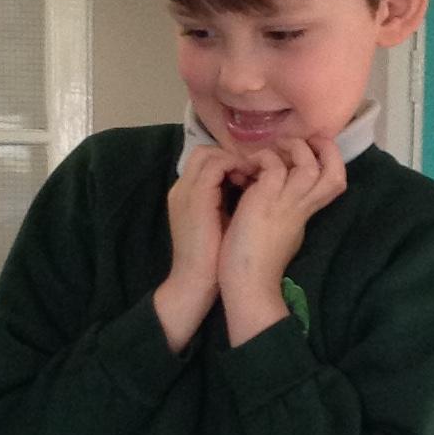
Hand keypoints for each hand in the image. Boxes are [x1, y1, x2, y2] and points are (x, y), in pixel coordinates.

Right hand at [154, 145, 245, 350]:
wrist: (195, 282)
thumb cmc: (212, 260)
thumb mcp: (220, 224)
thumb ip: (228, 203)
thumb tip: (252, 189)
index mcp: (186, 197)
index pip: (203, 163)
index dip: (226, 162)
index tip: (248, 173)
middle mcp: (181, 188)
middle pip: (203, 152)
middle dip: (230, 156)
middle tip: (252, 169)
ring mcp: (185, 190)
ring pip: (209, 154)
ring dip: (233, 160)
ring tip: (252, 174)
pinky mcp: (197, 196)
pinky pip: (216, 165)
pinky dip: (234, 167)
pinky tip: (250, 179)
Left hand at [219, 138, 345, 343]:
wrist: (247, 284)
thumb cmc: (257, 262)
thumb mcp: (280, 232)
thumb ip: (285, 210)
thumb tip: (276, 188)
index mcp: (305, 214)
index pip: (333, 183)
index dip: (330, 162)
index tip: (314, 149)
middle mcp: (302, 207)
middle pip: (335, 173)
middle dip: (325, 149)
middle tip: (305, 139)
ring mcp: (286, 203)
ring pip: (307, 164)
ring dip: (291, 148)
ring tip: (273, 148)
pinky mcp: (266, 200)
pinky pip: (272, 165)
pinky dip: (262, 158)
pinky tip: (248, 165)